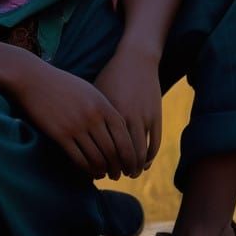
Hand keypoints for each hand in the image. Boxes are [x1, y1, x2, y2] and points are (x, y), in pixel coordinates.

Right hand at [8, 59, 137, 179]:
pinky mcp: (60, 134)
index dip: (130, 155)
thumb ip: (104, 109)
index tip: (131, 164)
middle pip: (113, 150)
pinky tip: (89, 172)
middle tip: (119, 175)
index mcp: (102, 105)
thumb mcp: (89, 91)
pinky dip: (86, 169)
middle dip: (118, 167)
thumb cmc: (62, 84)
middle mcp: (92, 116)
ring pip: (97, 157)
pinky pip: (78, 158)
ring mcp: (76, 125)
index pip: (124, 136)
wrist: (33, 78)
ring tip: (104, 175)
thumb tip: (119, 130)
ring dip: (103, 170)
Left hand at [93, 41, 161, 177]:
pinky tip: (143, 163)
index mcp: (107, 113)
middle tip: (114, 176)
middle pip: (122, 154)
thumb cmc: (110, 76)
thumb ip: (91, 117)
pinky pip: (154, 143)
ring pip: (140, 152)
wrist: (136, 59)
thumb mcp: (96, 94)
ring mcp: (143, 117)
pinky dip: (149, 157)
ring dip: (135, 166)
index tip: (97, 171)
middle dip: (119, 169)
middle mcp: (126, 117)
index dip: (101, 163)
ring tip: (129, 173)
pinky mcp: (156, 116)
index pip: (105, 148)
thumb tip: (80, 139)